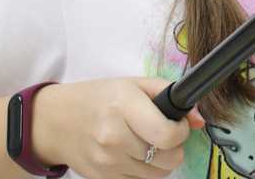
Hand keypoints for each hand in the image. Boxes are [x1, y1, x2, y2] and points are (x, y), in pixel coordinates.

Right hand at [31, 77, 205, 178]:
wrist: (55, 121)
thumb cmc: (98, 98)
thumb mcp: (133, 84)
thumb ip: (169, 95)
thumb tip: (200, 120)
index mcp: (123, 106)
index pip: (167, 135)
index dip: (181, 132)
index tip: (177, 126)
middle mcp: (114, 137)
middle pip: (168, 159)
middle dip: (174, 147)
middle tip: (164, 135)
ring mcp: (107, 162)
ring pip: (158, 175)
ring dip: (161, 161)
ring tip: (149, 143)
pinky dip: (144, 171)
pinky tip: (134, 154)